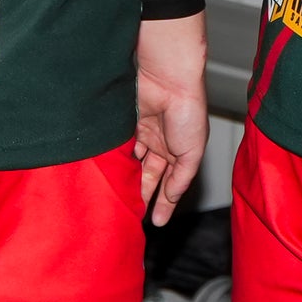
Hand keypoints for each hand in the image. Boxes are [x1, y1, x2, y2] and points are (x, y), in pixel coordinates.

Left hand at [131, 13, 209, 225]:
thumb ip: (181, 178)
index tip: (156, 222)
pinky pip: (120, 149)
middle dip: (142, 195)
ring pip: (132, 166)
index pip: (170, 184)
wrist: (168, 80)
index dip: (164, 203)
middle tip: (132, 216)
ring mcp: (142, 135)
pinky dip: (116, 163)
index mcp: (181, 153)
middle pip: (148, 177)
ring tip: (118, 202)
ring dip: (127, 182)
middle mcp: (160, 145)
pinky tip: (110, 177)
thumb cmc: (187, 111)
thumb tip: (171, 200)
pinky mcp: (125, 126)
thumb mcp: (191, 153)